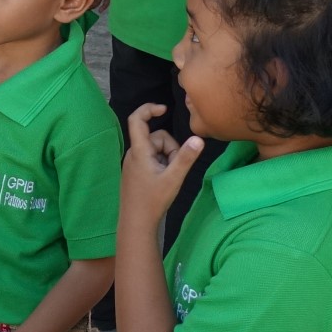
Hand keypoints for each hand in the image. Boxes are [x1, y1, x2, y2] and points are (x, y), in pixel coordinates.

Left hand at [121, 103, 203, 229]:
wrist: (136, 222)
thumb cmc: (153, 200)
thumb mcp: (173, 178)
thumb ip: (185, 158)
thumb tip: (198, 139)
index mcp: (139, 151)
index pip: (137, 119)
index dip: (149, 108)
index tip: (164, 108)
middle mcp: (133, 154)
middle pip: (156, 137)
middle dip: (170, 148)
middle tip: (174, 169)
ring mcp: (133, 163)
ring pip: (156, 149)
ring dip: (167, 158)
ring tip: (168, 177)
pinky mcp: (135, 172)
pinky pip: (152, 159)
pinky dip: (161, 164)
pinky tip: (163, 180)